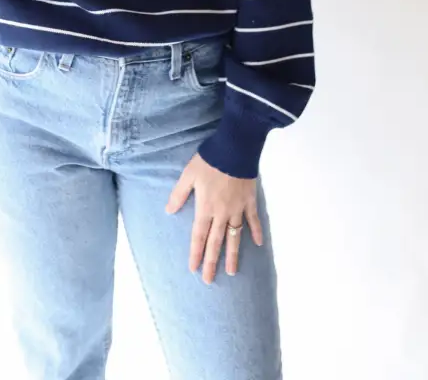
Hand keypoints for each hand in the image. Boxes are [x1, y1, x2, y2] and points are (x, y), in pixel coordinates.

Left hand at [165, 153, 263, 283]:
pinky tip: (258, 244)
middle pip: (215, 242)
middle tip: (209, 280)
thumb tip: (169, 211)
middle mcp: (222, 213)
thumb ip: (179, 194)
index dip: (196, 253)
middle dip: (211, 262)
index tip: (194, 269)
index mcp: (205, 207)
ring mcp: (237, 208)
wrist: (235, 148)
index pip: (199, 236)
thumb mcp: (188, 175)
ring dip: (232, 254)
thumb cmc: (209, 160)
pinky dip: (256, 231)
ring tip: (232, 272)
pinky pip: (253, 220)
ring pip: (234, 236)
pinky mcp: (249, 201)